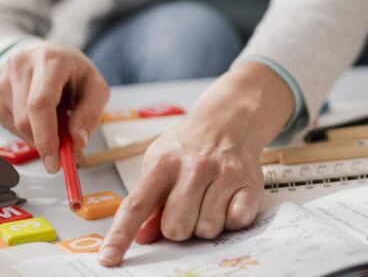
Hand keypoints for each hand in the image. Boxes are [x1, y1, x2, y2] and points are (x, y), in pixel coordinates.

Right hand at [0, 42, 108, 170]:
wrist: (48, 54)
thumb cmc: (73, 72)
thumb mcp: (95, 87)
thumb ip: (91, 113)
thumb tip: (77, 140)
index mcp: (51, 61)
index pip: (41, 103)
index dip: (46, 136)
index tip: (55, 160)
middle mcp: (22, 66)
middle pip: (25, 118)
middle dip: (45, 143)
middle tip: (64, 154)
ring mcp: (3, 78)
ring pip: (16, 125)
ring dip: (38, 136)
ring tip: (57, 122)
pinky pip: (9, 124)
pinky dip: (28, 131)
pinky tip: (40, 119)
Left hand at [98, 63, 294, 266]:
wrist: (231, 118)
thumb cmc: (191, 145)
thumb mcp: (160, 162)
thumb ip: (149, 200)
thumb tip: (142, 236)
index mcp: (164, 163)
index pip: (136, 205)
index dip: (121, 235)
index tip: (108, 259)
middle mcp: (195, 167)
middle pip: (176, 227)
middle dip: (179, 227)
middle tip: (187, 206)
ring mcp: (224, 174)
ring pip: (207, 229)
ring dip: (206, 223)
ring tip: (209, 199)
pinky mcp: (250, 182)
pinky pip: (236, 222)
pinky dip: (231, 218)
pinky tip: (229, 198)